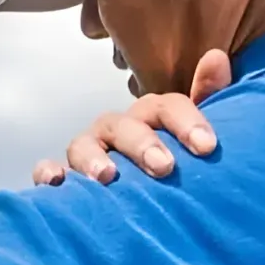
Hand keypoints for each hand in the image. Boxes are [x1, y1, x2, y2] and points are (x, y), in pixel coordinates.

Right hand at [33, 49, 233, 186]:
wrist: (142, 207)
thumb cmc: (170, 166)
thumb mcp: (194, 137)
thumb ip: (207, 100)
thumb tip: (217, 58)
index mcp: (150, 118)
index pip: (166, 107)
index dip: (186, 122)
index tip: (207, 147)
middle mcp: (117, 131)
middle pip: (124, 125)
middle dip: (142, 143)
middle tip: (164, 167)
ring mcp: (87, 153)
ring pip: (83, 145)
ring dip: (93, 158)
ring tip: (108, 177)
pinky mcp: (63, 179)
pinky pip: (47, 171)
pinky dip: (48, 173)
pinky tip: (57, 183)